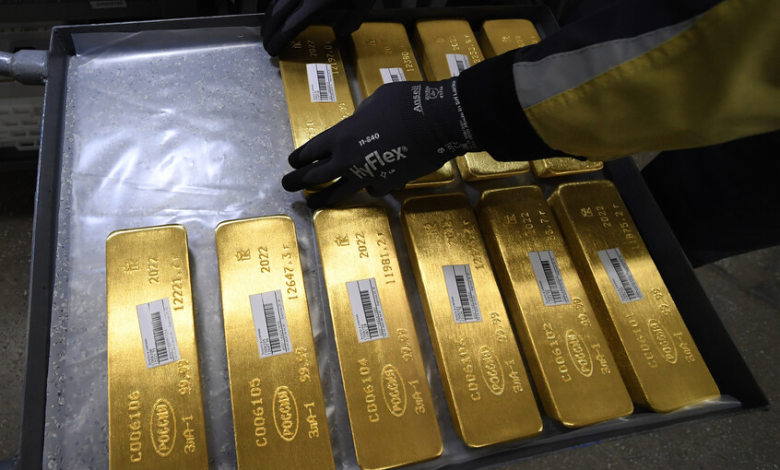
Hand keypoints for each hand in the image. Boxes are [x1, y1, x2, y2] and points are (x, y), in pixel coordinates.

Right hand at [263, 0, 374, 55]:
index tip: (273, 50)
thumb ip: (351, 20)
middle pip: (276, 13)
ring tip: (268, 29)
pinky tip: (277, 8)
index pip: (290, 26)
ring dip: (269, 16)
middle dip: (269, 30)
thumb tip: (340, 33)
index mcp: (316, 2)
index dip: (279, 40)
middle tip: (266, 43)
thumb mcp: (363, 2)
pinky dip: (276, 1)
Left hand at [282, 78, 480, 207]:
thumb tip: (360, 123)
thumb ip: (361, 117)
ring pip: (338, 193)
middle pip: (316, 176)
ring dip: (323, 198)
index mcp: (341, 135)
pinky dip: (369, 187)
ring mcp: (367, 176)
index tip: (292, 162)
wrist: (437, 123)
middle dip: (298, 182)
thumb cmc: (405, 103)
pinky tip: (370, 186)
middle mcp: (348, 160)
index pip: (311, 151)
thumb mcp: (375, 101)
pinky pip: (372, 189)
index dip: (300, 158)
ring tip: (312, 203)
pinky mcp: (387, 185)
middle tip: (288, 186)